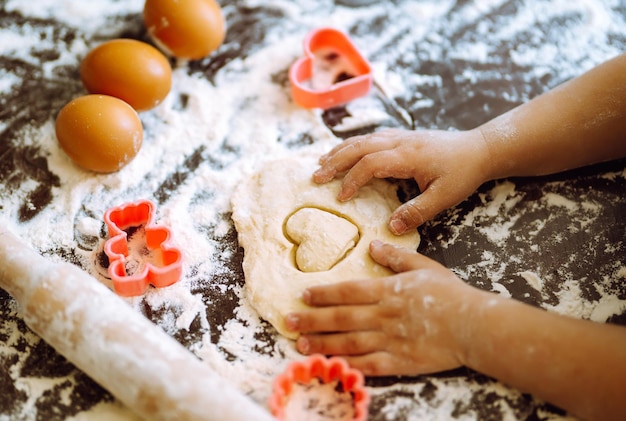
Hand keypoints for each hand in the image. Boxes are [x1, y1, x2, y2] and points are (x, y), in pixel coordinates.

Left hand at [285, 240, 488, 376]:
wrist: (474, 325)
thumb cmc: (450, 294)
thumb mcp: (423, 266)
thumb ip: (396, 256)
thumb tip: (373, 243)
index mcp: (388, 291)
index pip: (347, 291)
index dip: (323, 293)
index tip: (302, 295)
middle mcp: (384, 315)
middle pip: (340, 318)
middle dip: (311, 319)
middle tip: (287, 321)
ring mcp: (390, 340)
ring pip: (349, 342)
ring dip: (322, 343)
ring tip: (300, 344)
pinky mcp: (400, 362)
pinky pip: (369, 365)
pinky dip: (349, 366)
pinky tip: (331, 365)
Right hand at [313, 128, 490, 233]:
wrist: (480, 148)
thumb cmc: (463, 173)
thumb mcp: (444, 197)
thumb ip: (418, 212)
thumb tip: (390, 226)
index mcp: (407, 156)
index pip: (370, 164)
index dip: (352, 180)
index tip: (340, 198)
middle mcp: (399, 142)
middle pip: (359, 146)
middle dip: (335, 161)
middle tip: (315, 176)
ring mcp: (400, 136)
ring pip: (362, 139)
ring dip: (340, 150)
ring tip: (321, 162)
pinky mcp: (402, 136)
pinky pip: (371, 137)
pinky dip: (353, 144)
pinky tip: (345, 151)